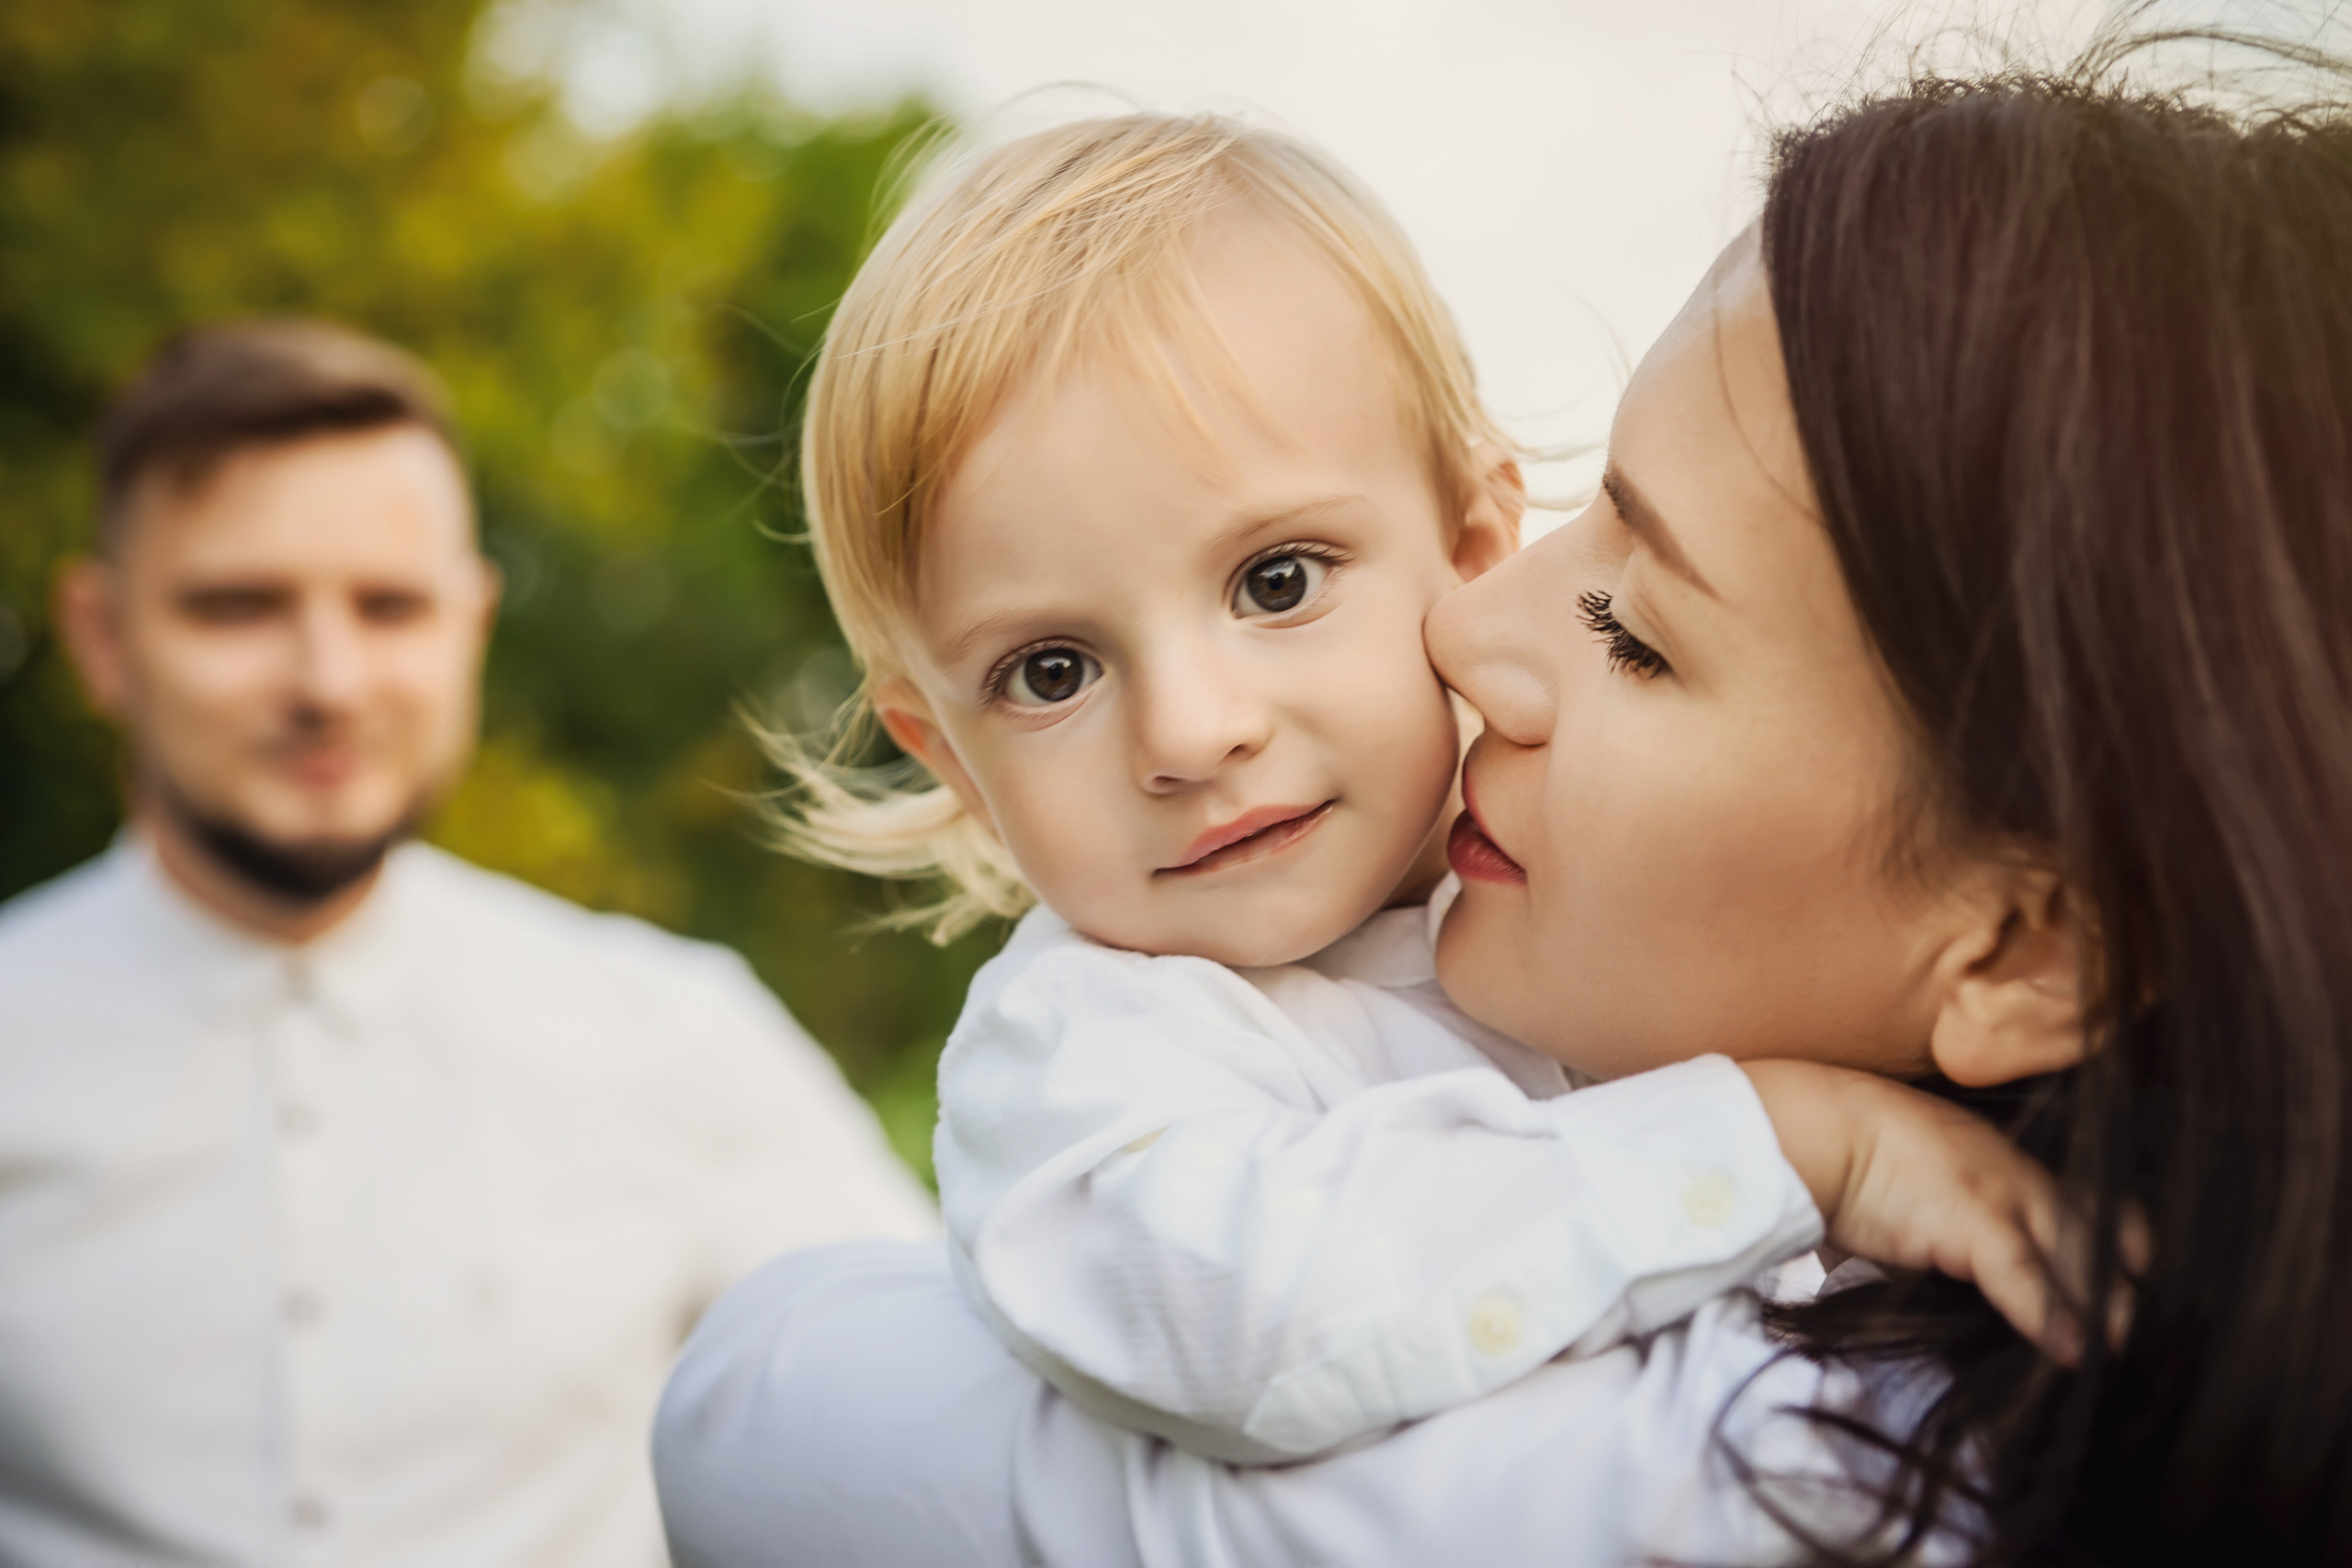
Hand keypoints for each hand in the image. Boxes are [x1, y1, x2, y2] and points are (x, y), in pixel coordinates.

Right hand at [1739, 1060, 2141, 1363]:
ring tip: (2127, 1344)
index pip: (2076, 1194)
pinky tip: (2076, 1352)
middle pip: (2093, 1223)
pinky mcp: (1975, 1223)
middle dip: (2127, 1271)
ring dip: (2106, 1303)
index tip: (2140, 1265)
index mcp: (1995, 1154)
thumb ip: (1937, 1218)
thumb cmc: (1839, 1147)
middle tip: (2153, 1313)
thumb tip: (1927, 1259)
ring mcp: (1998, 1193)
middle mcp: (2010, 1169)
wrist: (1810, 1127)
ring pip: (2075, 1253)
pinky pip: (2028, 1279)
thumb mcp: (1907, 1177)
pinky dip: (2053, 1318)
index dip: (2113, 1230)